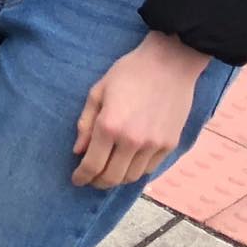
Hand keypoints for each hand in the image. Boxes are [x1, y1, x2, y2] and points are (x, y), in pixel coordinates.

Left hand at [72, 31, 209, 188]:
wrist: (169, 64)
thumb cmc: (129, 73)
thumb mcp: (98, 92)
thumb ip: (86, 123)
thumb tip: (78, 150)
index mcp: (109, 126)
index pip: (92, 165)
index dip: (82, 177)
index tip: (76, 180)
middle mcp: (132, 140)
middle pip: (112, 177)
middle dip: (98, 182)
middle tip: (90, 180)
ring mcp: (154, 145)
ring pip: (131, 176)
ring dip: (117, 179)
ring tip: (108, 172)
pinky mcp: (170, 145)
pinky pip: (149, 168)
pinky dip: (135, 171)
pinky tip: (127, 164)